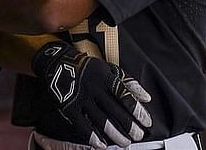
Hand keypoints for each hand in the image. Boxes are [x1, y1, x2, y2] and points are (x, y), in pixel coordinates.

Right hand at [32, 41, 151, 148]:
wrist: (58, 63)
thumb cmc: (88, 67)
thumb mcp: (109, 68)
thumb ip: (128, 82)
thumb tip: (146, 98)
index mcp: (105, 76)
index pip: (125, 95)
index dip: (137, 111)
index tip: (146, 122)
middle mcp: (94, 87)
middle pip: (114, 110)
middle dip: (129, 126)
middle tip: (138, 135)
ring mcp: (81, 98)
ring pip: (100, 119)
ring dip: (115, 134)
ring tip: (125, 142)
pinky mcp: (69, 106)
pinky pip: (82, 125)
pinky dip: (93, 137)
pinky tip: (102, 144)